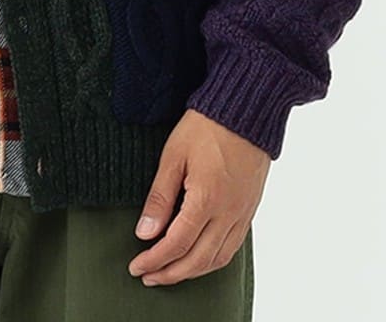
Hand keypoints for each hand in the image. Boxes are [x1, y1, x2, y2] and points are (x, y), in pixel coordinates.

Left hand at [127, 109, 269, 286]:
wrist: (246, 110)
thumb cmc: (207, 126)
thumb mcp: (174, 156)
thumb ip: (159, 197)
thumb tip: (145, 232)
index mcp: (207, 198)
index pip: (177, 244)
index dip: (154, 260)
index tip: (136, 266)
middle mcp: (228, 212)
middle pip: (198, 260)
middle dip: (170, 273)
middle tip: (147, 276)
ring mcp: (242, 213)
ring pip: (218, 259)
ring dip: (192, 272)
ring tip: (169, 273)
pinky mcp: (249, 209)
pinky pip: (233, 247)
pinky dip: (213, 260)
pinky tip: (199, 259)